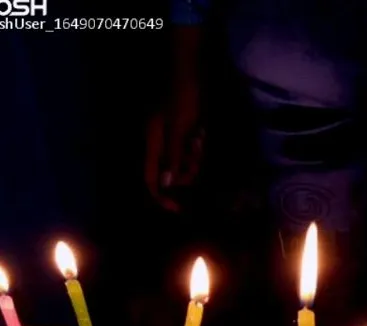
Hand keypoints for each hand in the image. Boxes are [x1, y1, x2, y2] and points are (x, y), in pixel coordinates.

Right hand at [145, 80, 204, 210]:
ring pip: (180, 159)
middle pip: (168, 172)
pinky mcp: (180, 125)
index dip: (162, 197)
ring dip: (193, 158)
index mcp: (152, 142)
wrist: (189, 62)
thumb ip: (172, 155)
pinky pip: (187, 146)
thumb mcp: (179, 127)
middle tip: (197, 162)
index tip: (178, 209)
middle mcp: (158, 141)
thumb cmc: (183, 92)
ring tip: (200, 141)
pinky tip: (201, 133)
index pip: (150, 179)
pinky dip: (195, 146)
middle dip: (184, 173)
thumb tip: (166, 185)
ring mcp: (168, 133)